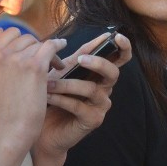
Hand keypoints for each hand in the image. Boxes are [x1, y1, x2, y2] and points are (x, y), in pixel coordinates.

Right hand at [0, 28, 66, 150]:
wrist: (11, 129)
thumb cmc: (3, 109)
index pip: (6, 33)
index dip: (20, 41)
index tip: (29, 51)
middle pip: (24, 37)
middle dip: (34, 47)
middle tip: (42, 60)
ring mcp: (16, 58)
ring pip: (37, 42)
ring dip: (46, 52)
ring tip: (53, 65)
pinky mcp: (34, 65)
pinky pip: (50, 45)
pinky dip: (58, 45)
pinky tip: (63, 47)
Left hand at [36, 32, 131, 157]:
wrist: (43, 129)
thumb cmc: (54, 98)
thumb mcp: (65, 73)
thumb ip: (79, 56)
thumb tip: (93, 36)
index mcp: (100, 75)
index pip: (120, 59)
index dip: (123, 47)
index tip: (116, 36)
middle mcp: (105, 89)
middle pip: (113, 72)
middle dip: (98, 63)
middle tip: (81, 60)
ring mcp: (100, 106)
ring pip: (91, 89)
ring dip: (67, 84)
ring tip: (48, 84)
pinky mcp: (93, 120)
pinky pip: (79, 105)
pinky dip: (61, 99)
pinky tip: (47, 96)